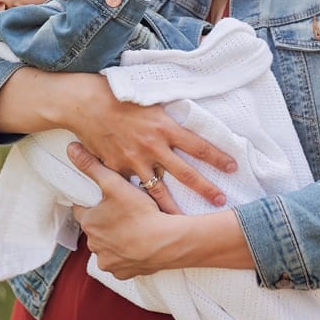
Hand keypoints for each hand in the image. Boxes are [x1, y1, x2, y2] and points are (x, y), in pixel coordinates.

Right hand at [65, 77, 235, 210]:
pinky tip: (144, 215)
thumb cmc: (118, 95)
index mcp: (165, 127)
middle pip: (186, 174)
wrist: (85, 103)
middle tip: (221, 201)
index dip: (218, 157)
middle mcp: (154, 147)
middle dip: (206, 189)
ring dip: (174, 208)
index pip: (200, 146)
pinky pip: (131, 188)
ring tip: (185, 223)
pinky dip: (138, 201)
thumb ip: (166, 117)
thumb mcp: (150, 100)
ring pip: (159, 191)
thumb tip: (183, 124)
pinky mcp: (117, 170)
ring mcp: (135, 161)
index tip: (233, 167)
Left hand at [69, 142, 188, 277]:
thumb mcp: (114, 183)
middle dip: (106, 223)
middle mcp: (94, 246)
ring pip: (108, 248)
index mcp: (89, 224)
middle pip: (96, 230)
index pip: (83, 210)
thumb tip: (71, 149)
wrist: (166, 241)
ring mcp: (109, 262)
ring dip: (117, 240)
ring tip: (134, 228)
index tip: (106, 200)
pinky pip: (122, 263)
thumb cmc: (139, 212)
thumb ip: (92, 166)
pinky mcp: (124, 274)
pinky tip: (139, 245)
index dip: (94, 204)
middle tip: (124, 212)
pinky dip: (128, 256)